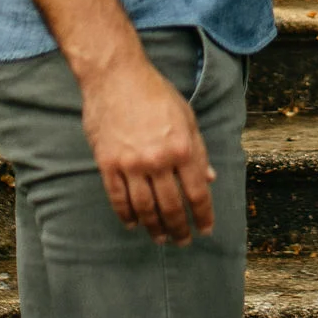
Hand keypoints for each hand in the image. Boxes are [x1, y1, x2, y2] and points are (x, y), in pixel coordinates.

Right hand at [80, 48, 215, 243]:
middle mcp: (158, 160)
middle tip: (182, 241)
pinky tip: (134, 223)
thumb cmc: (155, 93)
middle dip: (179, 228)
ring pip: (145, 208)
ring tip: (160, 238)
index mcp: (183, 148)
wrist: (116, 76)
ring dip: (154, 227)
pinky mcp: (108, 163)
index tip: (205, 230)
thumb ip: (198, 151)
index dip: (202, 216)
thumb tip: (209, 179)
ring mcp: (131, 164)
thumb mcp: (187, 117)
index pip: (197, 193)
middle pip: (171, 207)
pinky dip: (126, 215)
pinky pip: (118, 198)